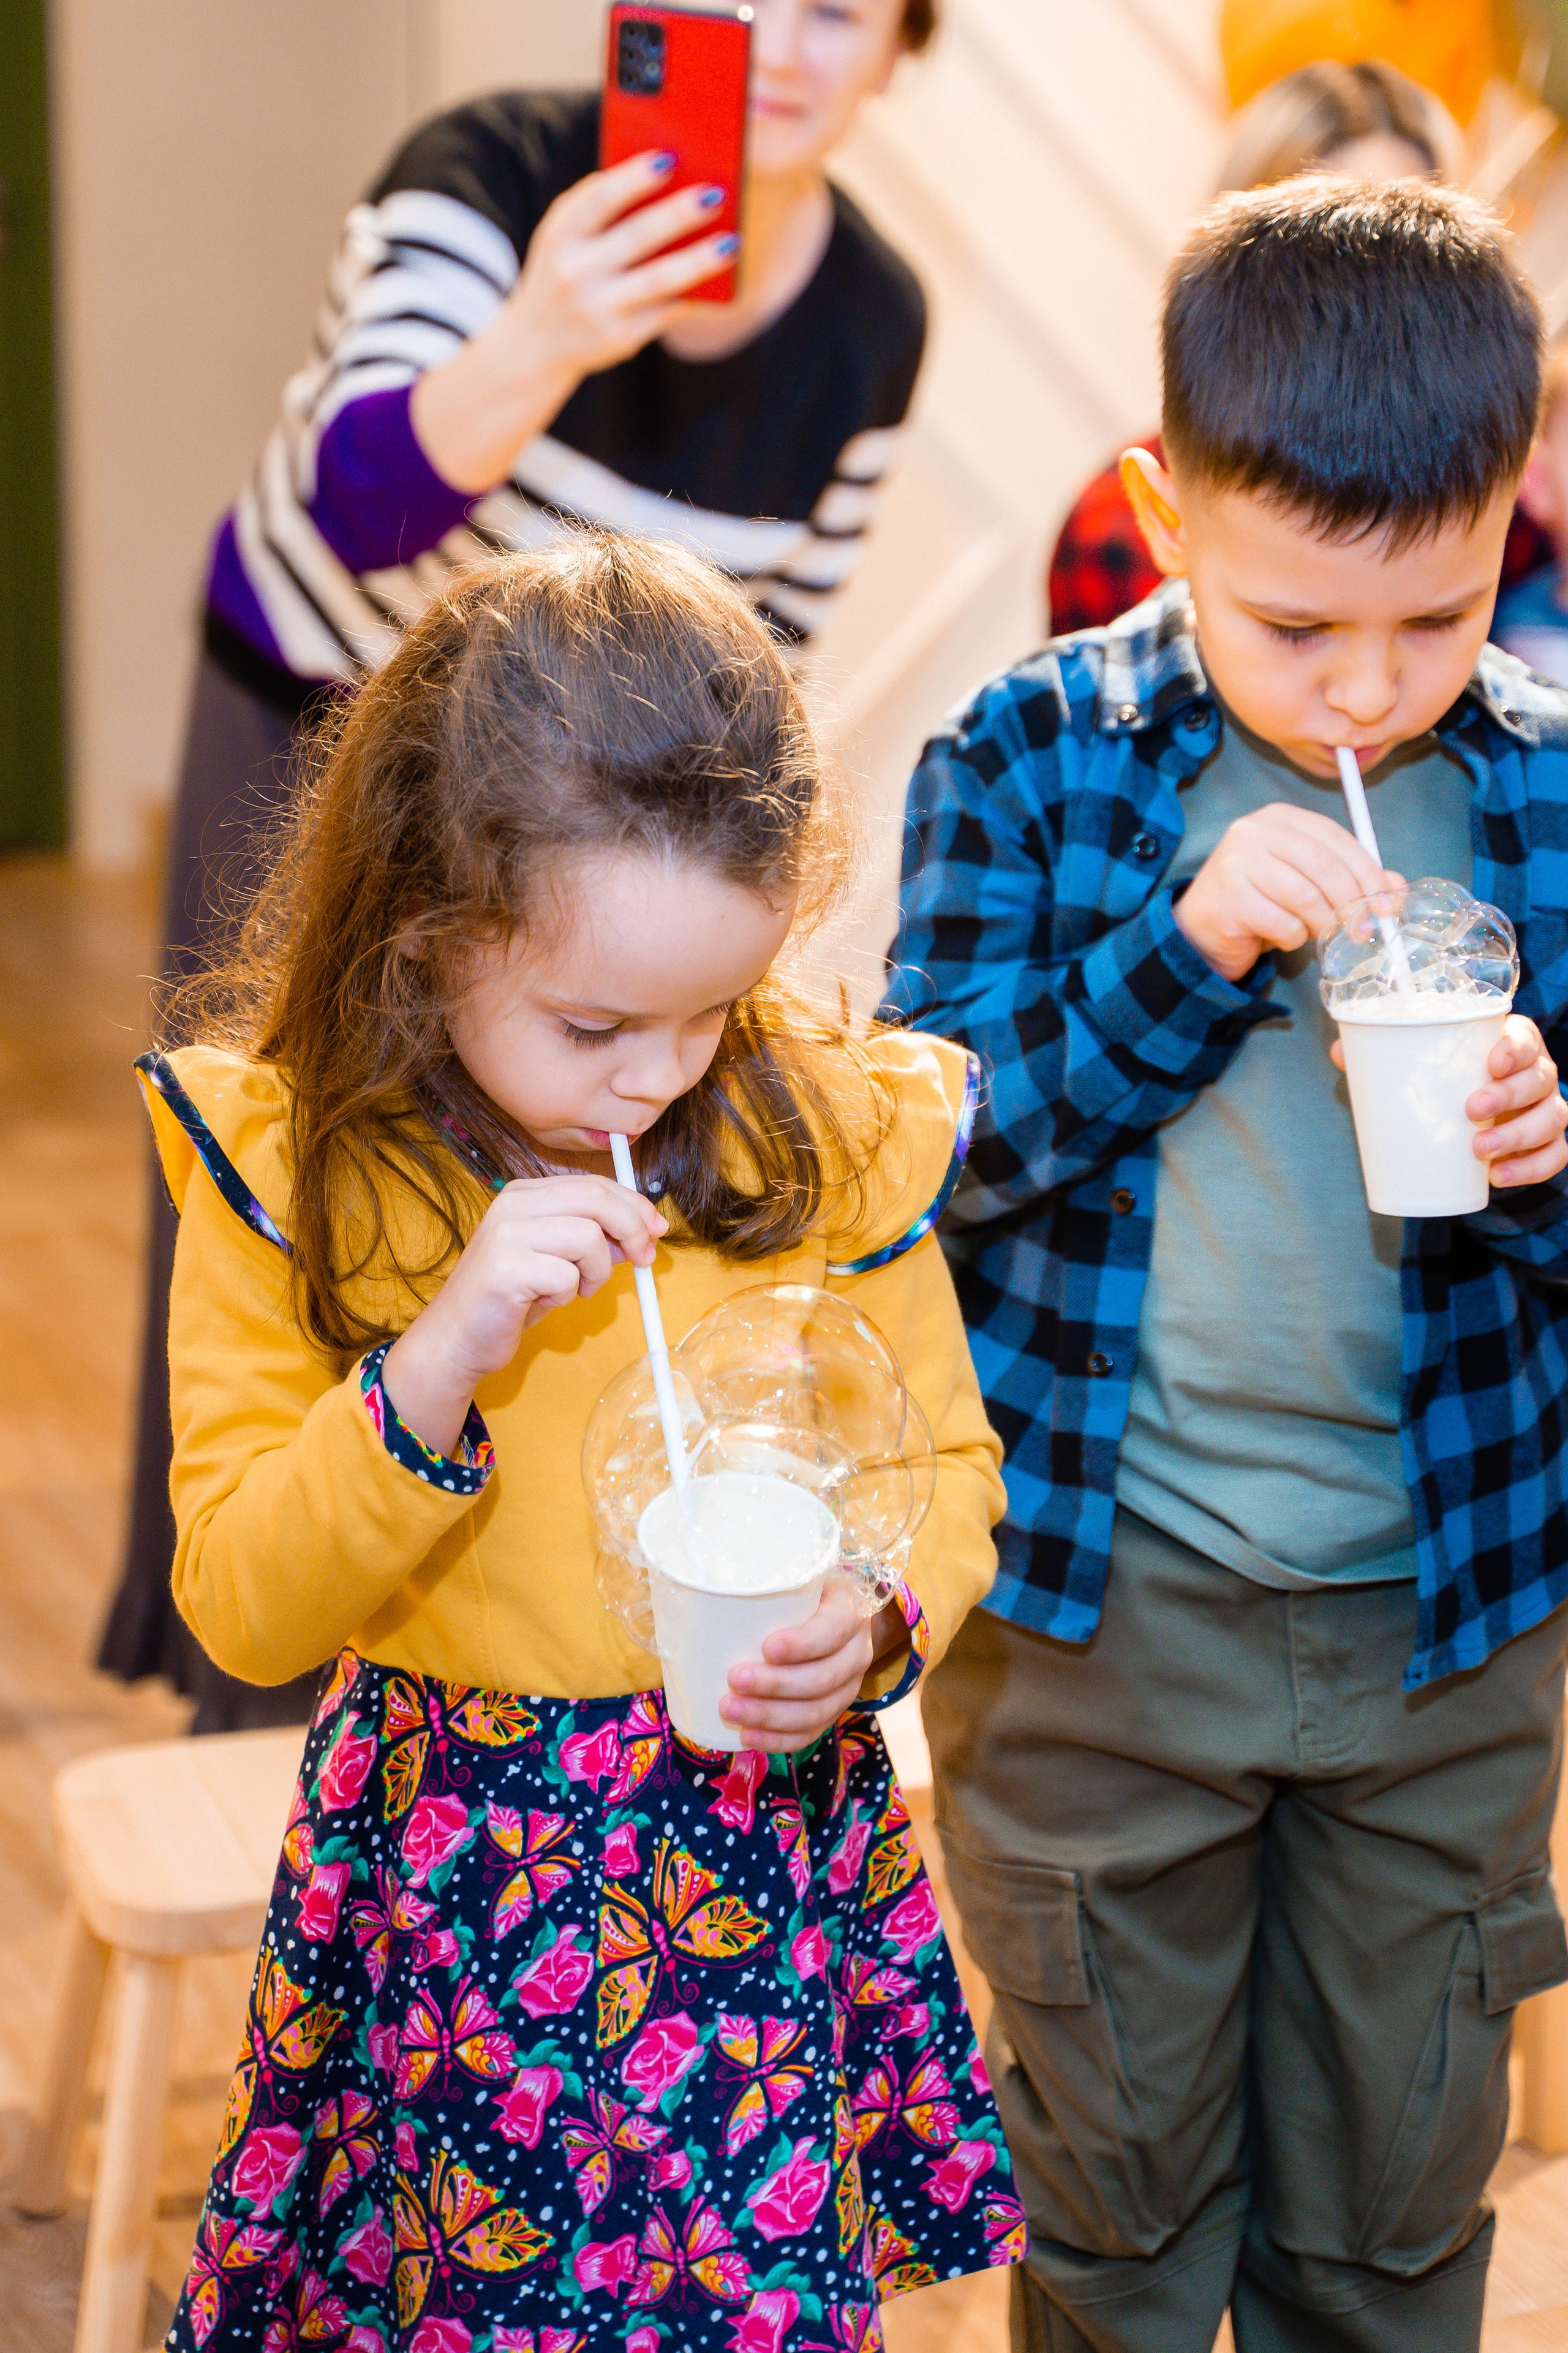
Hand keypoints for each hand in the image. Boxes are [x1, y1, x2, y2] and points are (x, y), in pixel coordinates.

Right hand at [381, 1174, 664, 1454]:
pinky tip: (546, 1301)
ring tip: (578, 1289)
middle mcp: (513, 1205)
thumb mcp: (557, 1259)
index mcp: (525, 1194)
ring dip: (597, 1270)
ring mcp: (506, 1234)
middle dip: (632, 1228)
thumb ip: (594, 1239)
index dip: (633, 1205)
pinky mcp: (505, 1269)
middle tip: (643, 1259)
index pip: (593, 1184)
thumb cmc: (509, 1299)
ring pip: (588, 1236)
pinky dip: (568, 1294)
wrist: (457, 1338)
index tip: (656, 1228)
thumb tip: (644, 1230)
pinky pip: (567, 1276)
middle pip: (596, 1199)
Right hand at [410, 150, 738, 493]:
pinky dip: (695, 293)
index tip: (669, 159)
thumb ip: (599, 205)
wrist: (535, 343)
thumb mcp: (564, 234)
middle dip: (678, 214)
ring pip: (658, 280)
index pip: (600, 199)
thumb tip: (667, 176)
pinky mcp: (620, 339)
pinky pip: (667, 311)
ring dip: (699, 260)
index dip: (635, 178)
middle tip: (715, 195)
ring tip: (732, 243)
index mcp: (560, 233)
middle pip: (636, 236)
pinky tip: (721, 277)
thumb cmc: (563, 269)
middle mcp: (575, 272)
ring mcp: (598, 309)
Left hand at [719, 1584, 908, 1754]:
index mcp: (850, 1612)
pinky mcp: (833, 1710)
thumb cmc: (804, 1593)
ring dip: (771, 1716)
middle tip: (734, 1679)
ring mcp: (848, 1687)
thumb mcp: (798, 1576)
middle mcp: (856, 1652)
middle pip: (822, 1679)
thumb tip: (708, 1588)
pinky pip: (811, 1733)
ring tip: (730, 1710)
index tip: (766, 1647)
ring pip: (816, 1712)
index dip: (803, 1644)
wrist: (837, 1616)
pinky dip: (778, 1740)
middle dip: (775, 1685)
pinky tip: (748, 1736)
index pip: (833, 1631)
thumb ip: (770, 1582)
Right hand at [1174, 802, 1400, 982]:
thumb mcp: (1307, 883)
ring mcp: (1237, 862)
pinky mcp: (1229, 898)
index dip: (1368, 873)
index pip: (1336, 839)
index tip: (1387, 903)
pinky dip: (1293, 938)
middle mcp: (1255, 832)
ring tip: (1319, 935)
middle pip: (1324, 866)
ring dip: (1322, 924)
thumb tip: (1395, 890)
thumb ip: (1349, 879)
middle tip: (1364, 930)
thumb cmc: (1261, 902)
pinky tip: (1284, 937)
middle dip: (1352, 902)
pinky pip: (1282, 923)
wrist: (1200, 928)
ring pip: (1305, 897)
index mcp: (1280, 818)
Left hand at [1329, 1015, 1567, 1187]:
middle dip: (1510, 1094)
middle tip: (1472, 1109)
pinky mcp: (1547, 1144)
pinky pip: (1555, 1155)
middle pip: (1540, 1078)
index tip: (1491, 1061)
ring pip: (1551, 1119)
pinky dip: (1531, 1168)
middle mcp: (1537, 1074)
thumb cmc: (1447, 1082)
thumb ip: (1384, 1056)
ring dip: (1518, 1136)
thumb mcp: (1421, 1068)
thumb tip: (1340, 1050)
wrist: (1473, 1119)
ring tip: (1480, 1150)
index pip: (1525, 1038)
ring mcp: (1546, 1110)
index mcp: (1511, 1045)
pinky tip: (1499, 1176)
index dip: (1515, 1048)